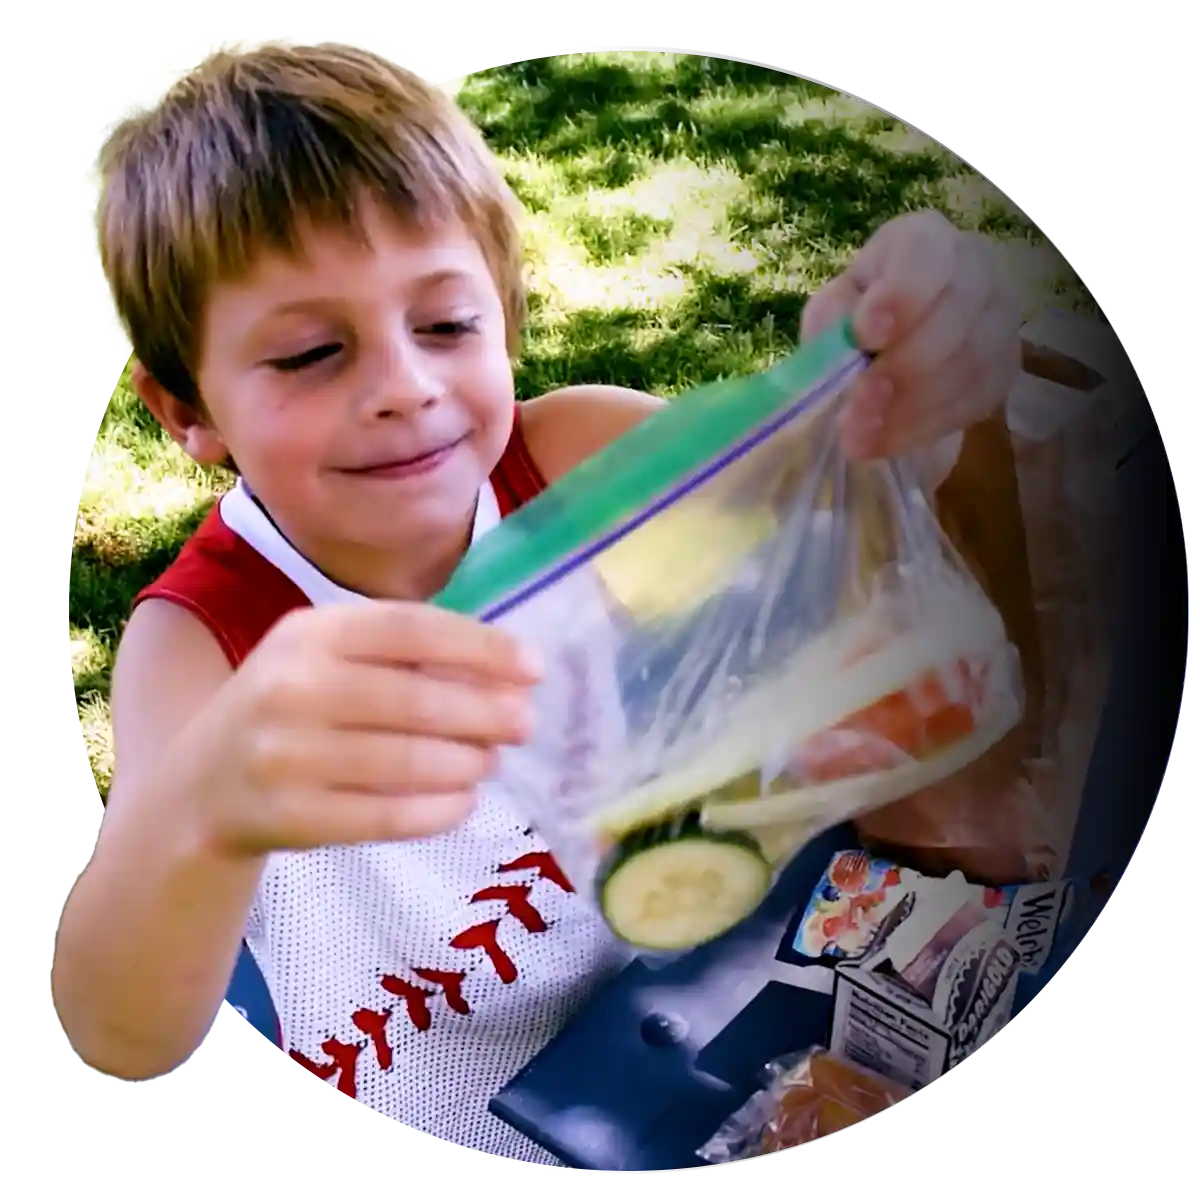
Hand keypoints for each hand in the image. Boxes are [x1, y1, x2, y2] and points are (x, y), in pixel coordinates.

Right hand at [183, 602, 542, 856]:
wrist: (198, 788)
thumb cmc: (287, 709)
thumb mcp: (325, 659)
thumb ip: (401, 656)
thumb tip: (506, 673)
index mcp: (309, 633)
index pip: (412, 629)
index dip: (481, 647)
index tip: (534, 668)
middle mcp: (292, 687)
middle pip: (417, 699)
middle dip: (486, 713)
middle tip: (525, 724)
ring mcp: (284, 756)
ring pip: (408, 762)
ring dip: (468, 763)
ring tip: (491, 761)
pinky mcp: (288, 818)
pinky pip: (386, 817)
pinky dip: (438, 810)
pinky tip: (463, 802)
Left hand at [800, 210, 1021, 459]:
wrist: (892, 348)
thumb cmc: (857, 317)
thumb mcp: (832, 311)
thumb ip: (834, 323)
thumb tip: (846, 349)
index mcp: (924, 239)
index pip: (925, 255)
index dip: (900, 296)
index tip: (866, 336)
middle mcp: (975, 268)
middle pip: (959, 313)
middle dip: (905, 367)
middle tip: (859, 406)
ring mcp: (1000, 318)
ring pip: (973, 362)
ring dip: (913, 408)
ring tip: (862, 437)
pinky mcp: (1005, 367)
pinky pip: (979, 399)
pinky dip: (929, 426)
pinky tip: (888, 442)